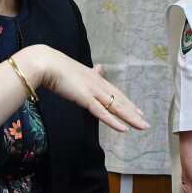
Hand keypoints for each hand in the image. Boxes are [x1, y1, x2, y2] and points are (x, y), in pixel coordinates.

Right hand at [16, 45, 148, 132]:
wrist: (46, 63)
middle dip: (133, 112)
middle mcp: (98, 84)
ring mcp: (93, 91)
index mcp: (95, 78)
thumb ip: (88, 72)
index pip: (115, 92)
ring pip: (116, 107)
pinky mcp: (86, 98)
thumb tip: (98, 67)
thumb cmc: (56, 67)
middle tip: (145, 122)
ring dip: (130, 117)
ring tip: (143, 126)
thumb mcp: (76, 70)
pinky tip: (124, 129)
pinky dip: (114, 121)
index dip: (127, 102)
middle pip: (120, 100)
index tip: (137, 110)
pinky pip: (102, 112)